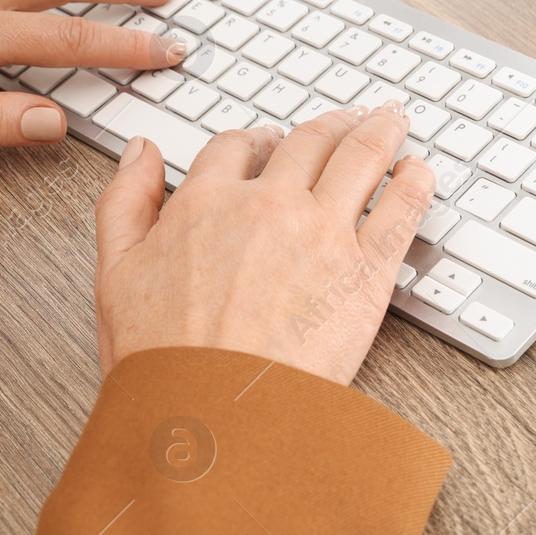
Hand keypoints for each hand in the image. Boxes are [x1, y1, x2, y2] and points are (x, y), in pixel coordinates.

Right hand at [94, 103, 436, 385]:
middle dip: (329, 126)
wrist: (212, 414)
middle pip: (307, 143)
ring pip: (359, 158)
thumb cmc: (163, 362)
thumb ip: (125, 203)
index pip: (237, 148)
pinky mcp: (366, 272)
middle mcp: (267, 206)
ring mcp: (322, 234)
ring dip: (379, 132)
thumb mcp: (114, 273)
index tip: (270, 144)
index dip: (257, 141)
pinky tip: (421, 172)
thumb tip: (140, 152)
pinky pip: (401, 210)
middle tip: (346, 120)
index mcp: (205, 203)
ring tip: (392, 121)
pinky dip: (415, 182)